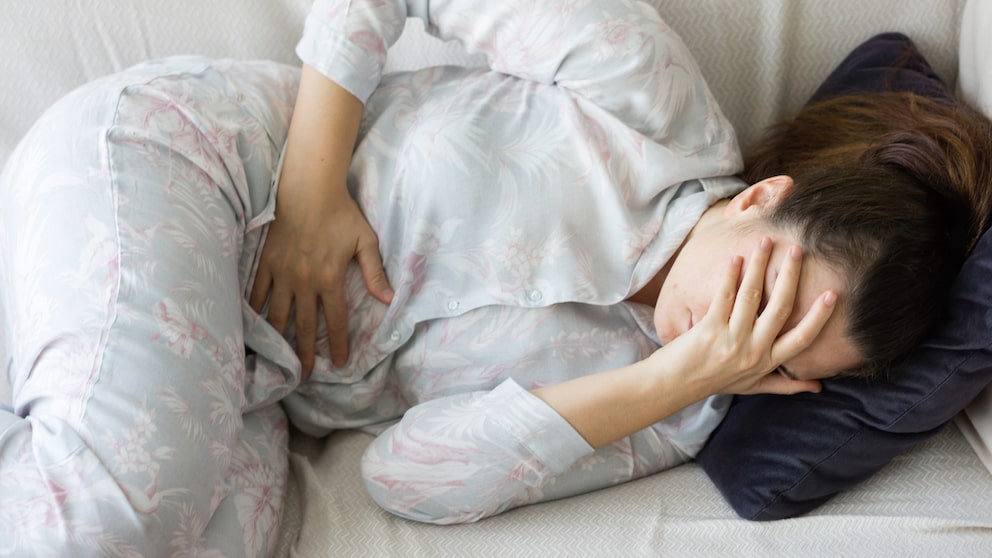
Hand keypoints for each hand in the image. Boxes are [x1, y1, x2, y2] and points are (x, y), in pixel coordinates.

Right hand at [250, 182, 392, 377]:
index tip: (341, 363)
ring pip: (277, 315)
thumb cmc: (341, 213)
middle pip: (304, 326)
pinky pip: (257, 293)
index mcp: (329, 279)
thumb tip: (389, 299)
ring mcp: (282, 274)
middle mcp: (304, 282)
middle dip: (305, 354)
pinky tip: (254, 327)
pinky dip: (255, 311)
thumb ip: (375, 272)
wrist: (308, 189)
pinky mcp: (266, 263)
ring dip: (279, 340)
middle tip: (304, 376)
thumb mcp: (366, 241)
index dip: (338, 345)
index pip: (334, 321)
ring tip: (277, 360)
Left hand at [663, 237, 835, 395]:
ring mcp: (731, 340)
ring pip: (751, 297)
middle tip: (798, 249)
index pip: (801, 338)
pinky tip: (735, 257)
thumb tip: (818, 386)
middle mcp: (753, 351)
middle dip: (790, 276)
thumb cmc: (714, 382)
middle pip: (780, 309)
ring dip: (759, 266)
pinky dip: (730, 276)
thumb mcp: (753, 386)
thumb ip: (784, 385)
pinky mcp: (709, 330)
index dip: (819, 316)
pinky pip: (723, 298)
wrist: (673, 385)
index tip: (833, 294)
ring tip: (765, 242)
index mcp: (767, 361)